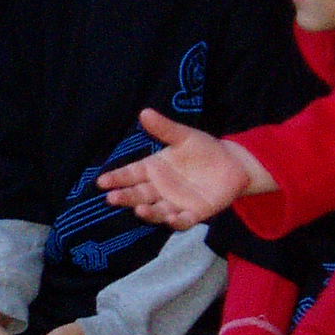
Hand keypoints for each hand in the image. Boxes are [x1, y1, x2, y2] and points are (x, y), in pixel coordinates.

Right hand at [98, 109, 272, 227]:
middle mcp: (161, 189)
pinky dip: (176, 221)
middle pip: (139, 194)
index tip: (101, 182)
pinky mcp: (195, 213)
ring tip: (138, 209)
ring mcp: (176, 202)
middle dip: (125, 197)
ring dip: (148, 212)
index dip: (117, 178)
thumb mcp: (184, 136)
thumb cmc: (204, 149)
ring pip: (157, 210)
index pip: (131, 174)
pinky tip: (171, 219)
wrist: (233, 163)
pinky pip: (183, 220)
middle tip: (111, 198)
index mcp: (154, 169)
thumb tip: (144, 112)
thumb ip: (165, 128)